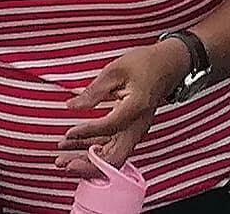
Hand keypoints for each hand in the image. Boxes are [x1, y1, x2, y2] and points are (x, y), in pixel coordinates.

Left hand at [57, 39, 189, 167]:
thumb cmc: (145, 64)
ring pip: (111, 158)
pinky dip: (92, 151)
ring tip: (61, 158)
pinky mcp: (130, 132)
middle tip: (64, 163)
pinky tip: (73, 146)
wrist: (168, 65)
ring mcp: (136, 131)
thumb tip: (72, 106)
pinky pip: (111, 149)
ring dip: (86, 161)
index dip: (86, 133)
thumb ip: (93, 91)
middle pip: (114, 158)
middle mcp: (138, 125)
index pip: (109, 127)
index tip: (68, 133)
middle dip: (87, 165)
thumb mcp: (116, 70)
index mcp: (136, 107)